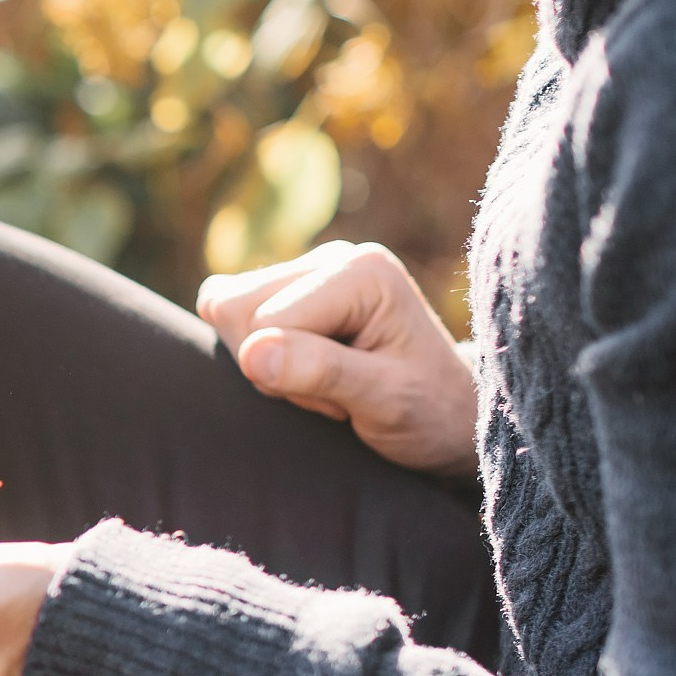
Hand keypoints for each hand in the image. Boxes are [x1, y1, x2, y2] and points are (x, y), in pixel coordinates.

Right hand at [196, 241, 478, 477]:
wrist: (449, 416)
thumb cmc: (428, 412)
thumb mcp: (385, 401)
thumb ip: (321, 372)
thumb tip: (252, 351)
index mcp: (361, 271)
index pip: (264, 319)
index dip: (287, 375)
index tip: (346, 398)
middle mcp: (334, 258)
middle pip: (236, 307)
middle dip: (271, 365)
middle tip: (333, 390)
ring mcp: (310, 271)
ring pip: (226, 311)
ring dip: (266, 362)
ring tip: (325, 381)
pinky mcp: (290, 289)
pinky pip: (230, 313)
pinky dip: (255, 351)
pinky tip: (303, 364)